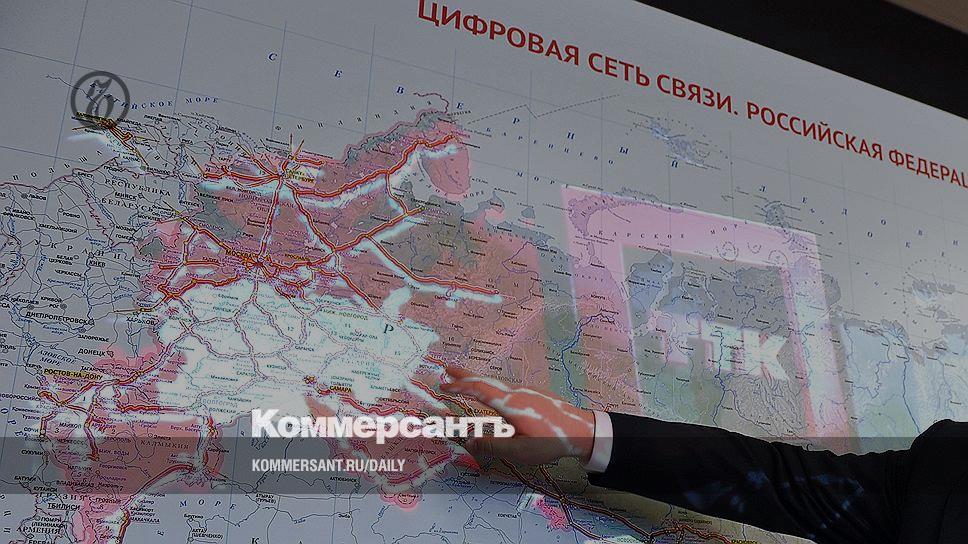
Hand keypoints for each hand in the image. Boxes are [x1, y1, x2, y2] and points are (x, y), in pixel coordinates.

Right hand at [440, 365, 595, 465]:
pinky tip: (492, 391)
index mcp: (510, 403)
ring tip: (465, 379)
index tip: (443, 385)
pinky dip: (491, 384)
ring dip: (478, 379)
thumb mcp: (519, 451)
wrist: (582, 430)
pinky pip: (505, 385)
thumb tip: (468, 441)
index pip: (478, 390)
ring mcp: (526, 390)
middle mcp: (516, 391)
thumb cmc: (551, 441)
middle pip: (486, 379)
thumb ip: (492, 446)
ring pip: (496, 381)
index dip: (459, 387)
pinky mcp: (534, 393)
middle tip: (447, 368)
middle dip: (465, 374)